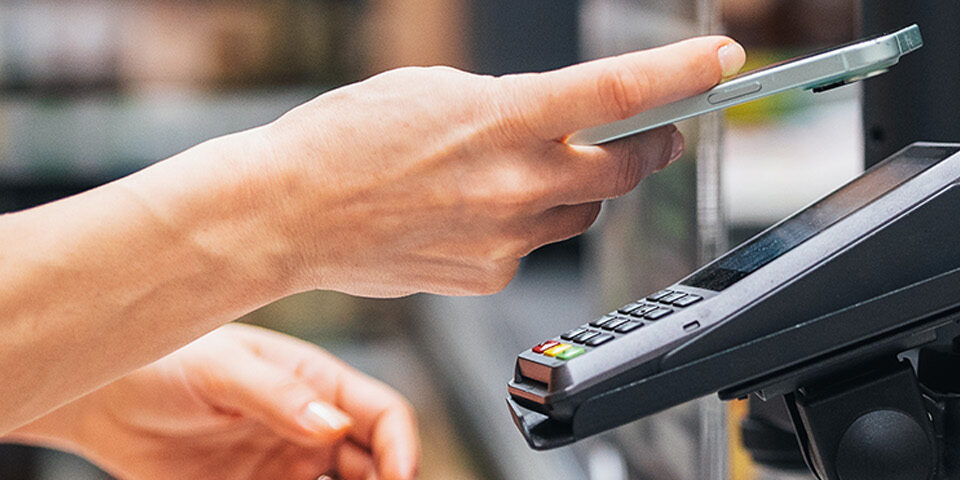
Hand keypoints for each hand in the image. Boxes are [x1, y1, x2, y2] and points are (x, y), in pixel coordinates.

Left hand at [8, 324, 417, 479]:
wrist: (106, 400)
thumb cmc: (165, 362)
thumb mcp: (222, 368)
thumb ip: (277, 394)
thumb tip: (333, 427)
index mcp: (318, 383)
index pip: (384, 415)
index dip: (402, 448)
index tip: (401, 478)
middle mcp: (313, 429)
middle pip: (375, 465)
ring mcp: (288, 467)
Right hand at [249, 36, 744, 296]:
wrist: (289, 212)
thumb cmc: (345, 141)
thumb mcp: (436, 91)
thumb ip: (507, 107)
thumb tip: (552, 126)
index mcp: (502, 117)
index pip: (616, 93)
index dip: (679, 74)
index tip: (720, 61)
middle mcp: (514, 182)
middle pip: (623, 170)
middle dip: (647, 149)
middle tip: (652, 134)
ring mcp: (504, 238)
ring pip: (581, 215)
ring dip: (578, 191)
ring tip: (528, 173)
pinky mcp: (488, 277)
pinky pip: (532, 248)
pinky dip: (524, 227)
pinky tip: (475, 213)